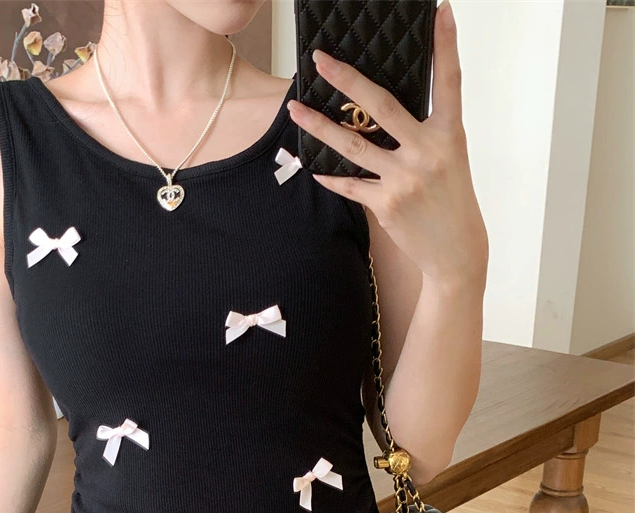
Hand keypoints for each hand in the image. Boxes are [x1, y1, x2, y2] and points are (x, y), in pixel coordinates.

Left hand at [286, 0, 487, 285]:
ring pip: (353, 146)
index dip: (445, 46)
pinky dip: (331, 176)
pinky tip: (314, 166)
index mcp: (448, 135)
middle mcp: (427, 153)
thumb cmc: (451, 200)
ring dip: (319, 127)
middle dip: (347, 80)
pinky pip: (350, 184)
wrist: (456, 250)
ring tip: (294, 110)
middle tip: (321, 60)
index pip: (448, 82)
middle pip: (381, 107)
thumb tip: (385, 110)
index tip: (440, 11)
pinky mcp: (386, 204)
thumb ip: (423, 132)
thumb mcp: (450, 159)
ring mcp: (404, 179)